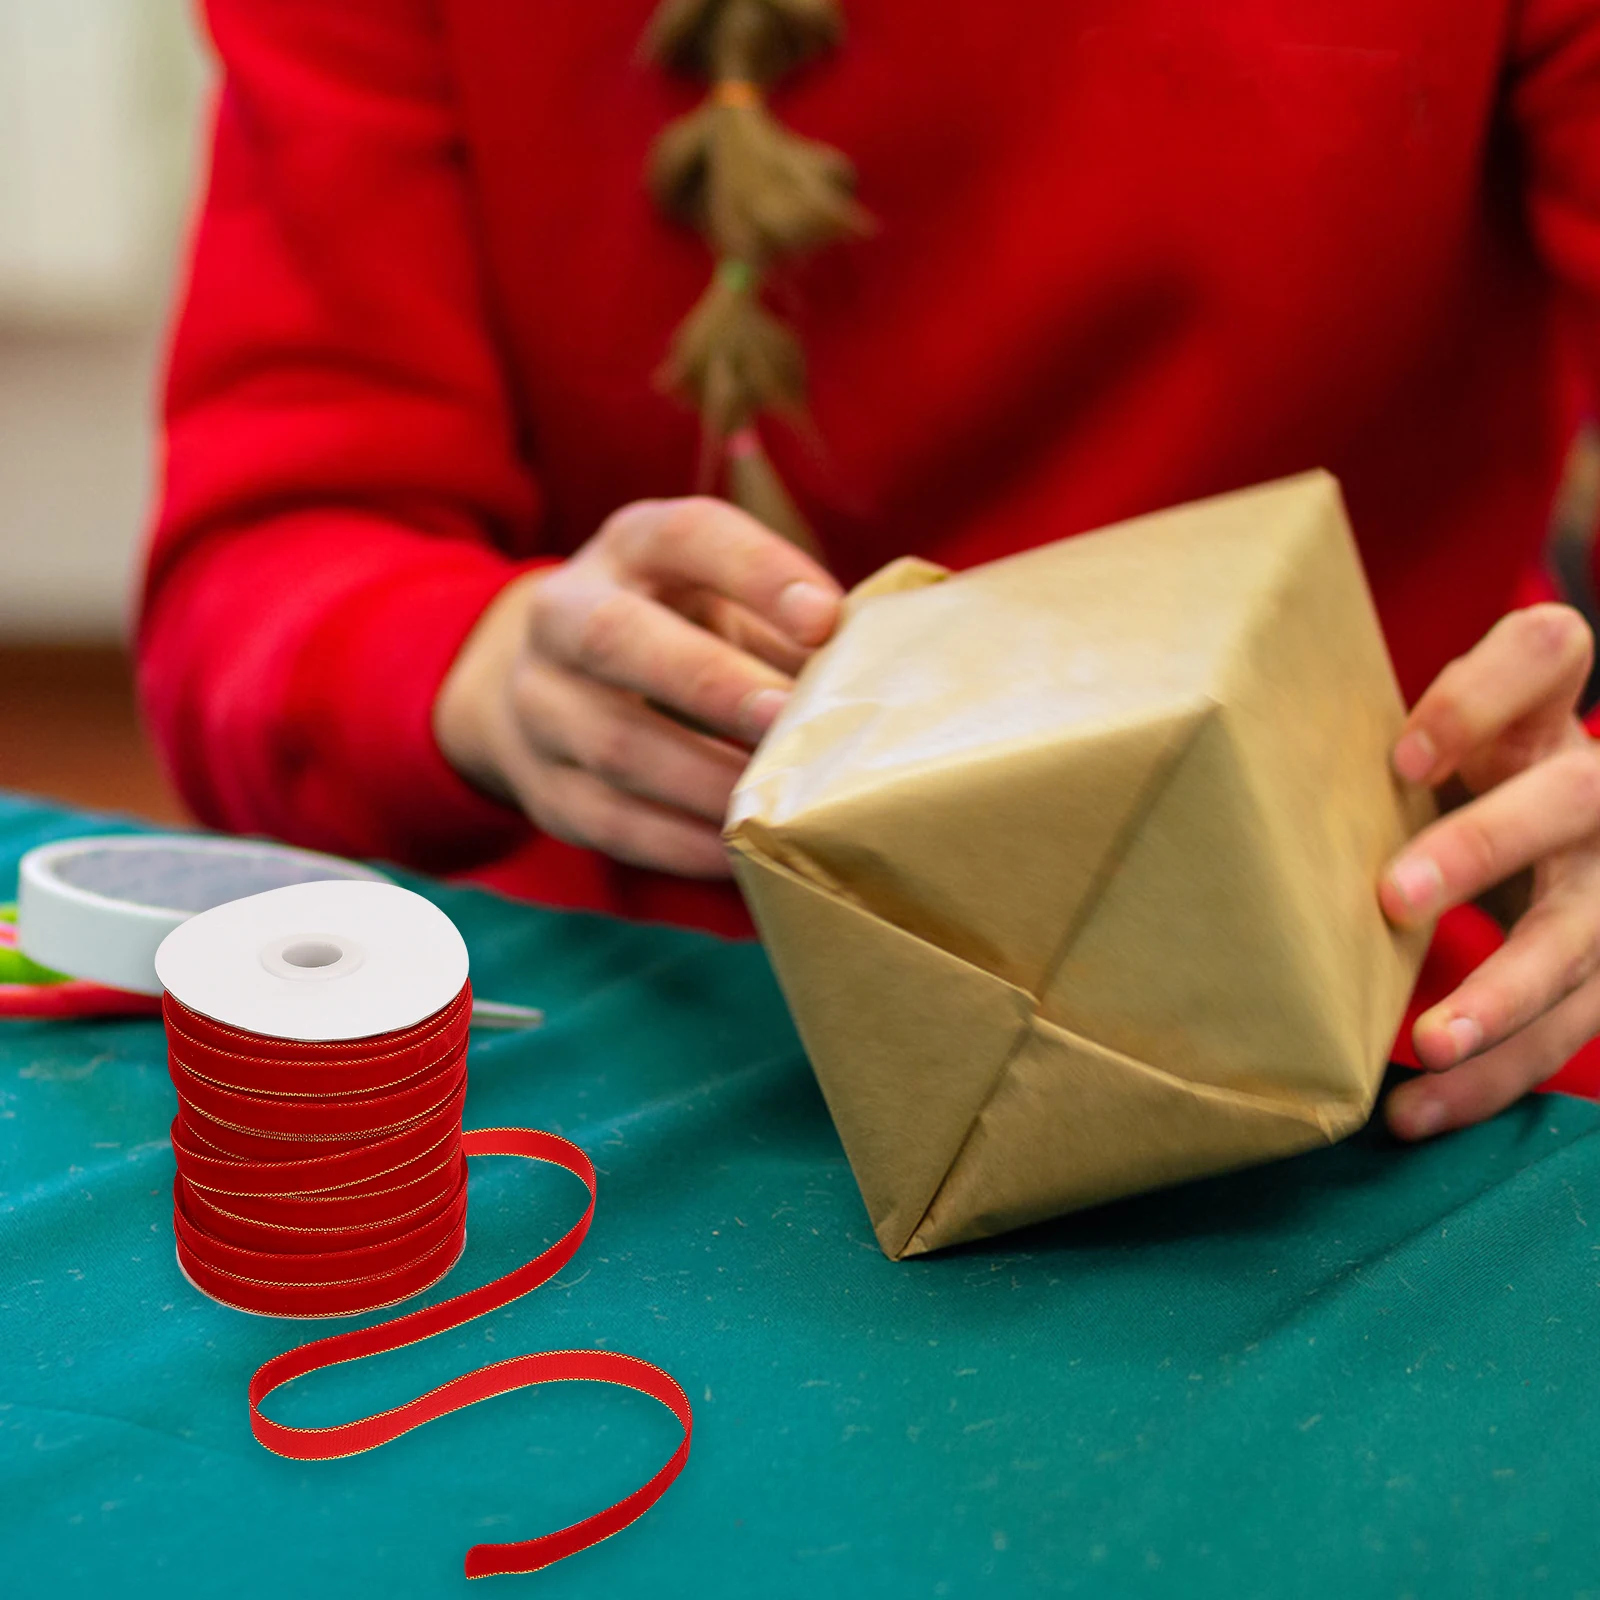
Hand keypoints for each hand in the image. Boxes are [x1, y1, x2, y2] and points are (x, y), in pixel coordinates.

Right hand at [434, 497, 840, 876]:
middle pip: (615, 637)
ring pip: (613, 744)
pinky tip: (738, 851)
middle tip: (787, 721)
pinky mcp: (542, 786)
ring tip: (776, 802)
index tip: (826, 617)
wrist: (550, 682)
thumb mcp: (723, 601)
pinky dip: (679, 842)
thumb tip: (875, 675)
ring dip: (704, 780)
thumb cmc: (678, 632)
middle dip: (710, 683)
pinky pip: (608, 821)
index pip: (686, 536)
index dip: (758, 573)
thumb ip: (788, 629)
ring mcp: (539, 703)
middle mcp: (564, 614)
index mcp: (630, 547)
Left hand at [1379, 604, 1599, 1138]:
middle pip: (1570, 799)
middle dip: (1485, 848)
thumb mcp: (1426, 738)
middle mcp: (1593, 788)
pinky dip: (1493, 1078)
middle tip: (1392, 897)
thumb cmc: (1445, 774)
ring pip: (1581, 940)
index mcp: (1542, 710)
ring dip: (1505, 1000)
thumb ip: (1357, 736)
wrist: (1535, 815)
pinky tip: (1421, 1110)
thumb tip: (1217, 758)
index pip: (1544, 654)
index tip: (1402, 753)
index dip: (1480, 698)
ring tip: (1429, 1046)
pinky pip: (1568, 1029)